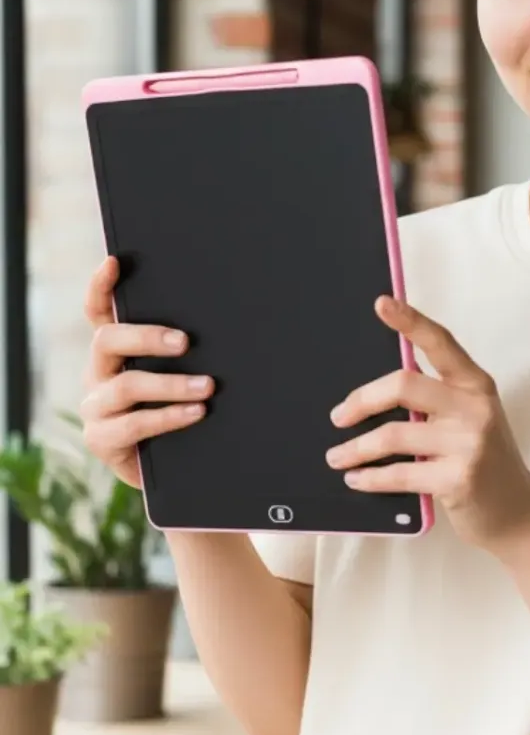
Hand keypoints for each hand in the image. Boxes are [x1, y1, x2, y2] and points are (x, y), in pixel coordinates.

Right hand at [79, 257, 214, 487]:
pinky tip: (196, 412)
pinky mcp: (102, 440)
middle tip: (185, 341)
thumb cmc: (180, 415)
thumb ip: (185, 356)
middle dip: (146, 337)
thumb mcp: (181, 380)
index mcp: (114, 354)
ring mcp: (96, 407)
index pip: (98, 313)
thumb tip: (229, 324)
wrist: (177, 472)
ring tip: (207, 386)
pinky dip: (169, 416)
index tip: (115, 262)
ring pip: (126, 385)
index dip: (101, 287)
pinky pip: (135, 423)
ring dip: (170, 384)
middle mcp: (97, 375)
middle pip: (107, 341)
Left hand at [326, 297, 529, 552]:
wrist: (519, 515)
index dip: (410, 322)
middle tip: (339, 416)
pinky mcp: (457, 478)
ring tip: (338, 456)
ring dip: (356, 448)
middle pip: (403, 384)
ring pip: (392, 435)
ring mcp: (468, 443)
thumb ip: (438, 403)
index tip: (381, 303)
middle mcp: (474, 407)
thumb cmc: (487, 466)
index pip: (441, 343)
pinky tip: (357, 479)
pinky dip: (370, 478)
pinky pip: (398, 473)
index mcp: (476, 385)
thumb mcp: (472, 423)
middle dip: (361, 400)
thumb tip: (379, 394)